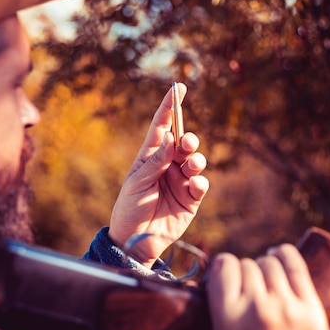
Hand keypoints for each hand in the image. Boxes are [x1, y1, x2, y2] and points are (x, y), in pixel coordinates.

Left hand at [108, 83, 208, 266]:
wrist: (135, 241)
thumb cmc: (129, 209)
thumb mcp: (136, 184)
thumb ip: (155, 162)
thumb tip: (171, 139)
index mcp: (150, 157)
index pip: (161, 128)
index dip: (169, 108)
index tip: (178, 88)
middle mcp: (167, 166)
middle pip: (183, 144)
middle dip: (188, 140)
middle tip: (186, 144)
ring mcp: (180, 182)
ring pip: (196, 162)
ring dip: (196, 160)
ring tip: (191, 166)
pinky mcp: (191, 200)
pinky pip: (201, 185)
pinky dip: (200, 182)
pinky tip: (194, 185)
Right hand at [193, 245, 329, 329]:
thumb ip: (197, 328)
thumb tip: (193, 301)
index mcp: (228, 316)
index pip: (224, 266)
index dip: (222, 267)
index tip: (224, 275)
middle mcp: (256, 306)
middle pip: (247, 265)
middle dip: (243, 273)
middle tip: (245, 287)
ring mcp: (285, 307)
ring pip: (269, 263)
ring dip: (263, 267)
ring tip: (263, 276)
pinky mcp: (310, 310)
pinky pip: (296, 266)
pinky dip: (284, 255)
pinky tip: (278, 256)